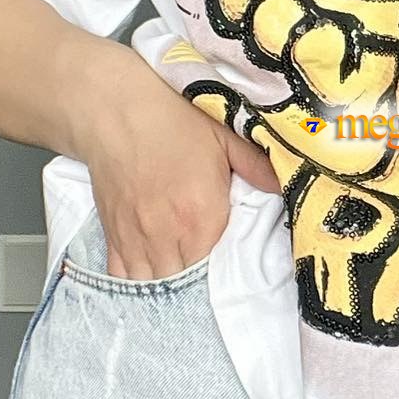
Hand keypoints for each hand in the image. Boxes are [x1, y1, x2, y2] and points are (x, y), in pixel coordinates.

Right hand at [74, 66, 282, 280]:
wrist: (115, 109)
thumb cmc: (171, 120)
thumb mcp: (225, 137)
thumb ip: (257, 167)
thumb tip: (285, 187)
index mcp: (202, 216)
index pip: (219, 272)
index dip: (227, 276)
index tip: (235, 273)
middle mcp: (168, 236)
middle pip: (187, 287)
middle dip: (200, 288)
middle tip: (211, 281)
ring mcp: (137, 239)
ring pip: (154, 288)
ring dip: (170, 289)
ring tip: (184, 282)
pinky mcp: (113, 235)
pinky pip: (123, 278)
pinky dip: (138, 285)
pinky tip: (151, 279)